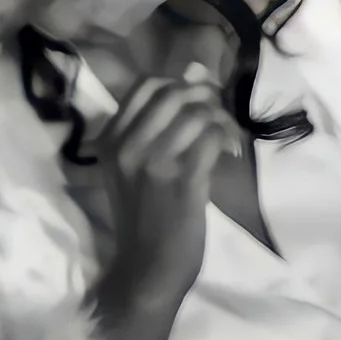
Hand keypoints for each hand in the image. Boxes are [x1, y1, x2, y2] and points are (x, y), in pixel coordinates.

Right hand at [90, 77, 240, 338]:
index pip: (146, 85)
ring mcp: (154, 162)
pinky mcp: (182, 179)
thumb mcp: (133, 167)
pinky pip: (211, 137)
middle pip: (174, 92)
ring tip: (225, 137)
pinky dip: (226, 138)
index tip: (196, 99)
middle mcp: (128, 145)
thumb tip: (196, 71)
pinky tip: (229, 152)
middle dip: (204, 98)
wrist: (147, 268)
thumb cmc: (143, 218)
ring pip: (197, 112)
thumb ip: (157, 124)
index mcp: (111, 139)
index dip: (179, 82)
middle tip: (216, 117)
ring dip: (219, 119)